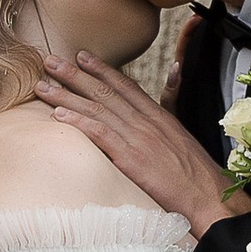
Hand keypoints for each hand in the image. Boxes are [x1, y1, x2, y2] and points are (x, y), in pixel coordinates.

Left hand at [32, 49, 248, 240]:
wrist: (207, 196)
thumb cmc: (196, 174)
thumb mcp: (183, 137)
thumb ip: (171, 110)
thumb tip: (172, 84)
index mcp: (158, 116)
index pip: (125, 85)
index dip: (101, 69)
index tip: (81, 55)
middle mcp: (145, 121)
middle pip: (105, 91)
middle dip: (74, 74)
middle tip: (49, 60)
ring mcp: (138, 138)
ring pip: (96, 109)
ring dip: (66, 95)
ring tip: (42, 86)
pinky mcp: (131, 158)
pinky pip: (100, 134)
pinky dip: (78, 122)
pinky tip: (58, 116)